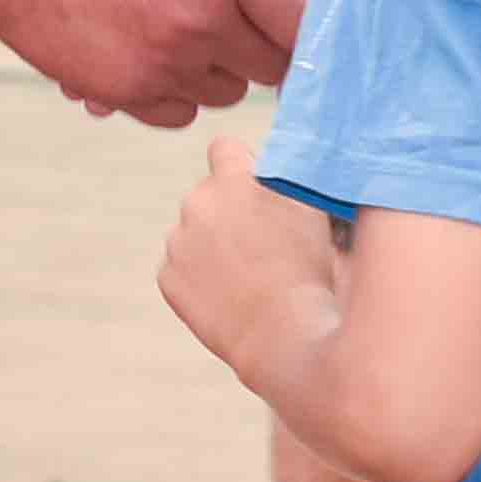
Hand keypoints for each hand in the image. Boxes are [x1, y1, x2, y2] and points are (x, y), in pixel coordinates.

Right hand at [0, 0, 304, 125]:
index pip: (305, 16)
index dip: (306, 20)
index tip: (290, 14)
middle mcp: (203, 16)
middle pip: (274, 63)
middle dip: (260, 44)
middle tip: (234, 21)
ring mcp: (164, 59)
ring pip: (227, 91)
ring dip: (215, 67)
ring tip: (178, 27)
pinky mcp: (126, 90)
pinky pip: (179, 111)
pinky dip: (171, 90)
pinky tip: (147, 50)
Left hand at [157, 132, 335, 383]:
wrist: (285, 333)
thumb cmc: (310, 271)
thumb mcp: (313, 210)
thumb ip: (290, 179)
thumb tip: (286, 163)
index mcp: (234, 180)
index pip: (225, 147)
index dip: (241, 165)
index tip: (253, 186)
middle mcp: (197, 203)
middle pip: (208, 193)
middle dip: (228, 209)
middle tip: (258, 240)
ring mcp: (177, 241)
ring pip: (192, 231)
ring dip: (211, 243)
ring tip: (246, 274)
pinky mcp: (167, 276)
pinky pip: (180, 266)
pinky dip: (198, 276)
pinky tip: (228, 293)